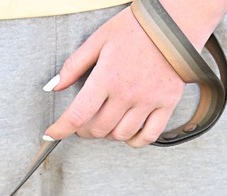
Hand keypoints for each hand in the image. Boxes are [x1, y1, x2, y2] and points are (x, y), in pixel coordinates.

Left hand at [42, 6, 185, 147]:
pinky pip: (149, 136)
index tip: (52, 133)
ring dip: (108, 134)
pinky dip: (135, 141)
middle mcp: (127, 94)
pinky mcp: (166, 104)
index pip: (78, 114)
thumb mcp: (99, 39)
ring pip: (121, 135)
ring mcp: (148, 101)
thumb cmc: (136, 28)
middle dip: (85, 130)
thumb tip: (54, 86)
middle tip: (83, 123)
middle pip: (98, 129)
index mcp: (107, 76)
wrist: (174, 23)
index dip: (61, 128)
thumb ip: (74, 65)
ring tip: (106, 122)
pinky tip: (128, 132)